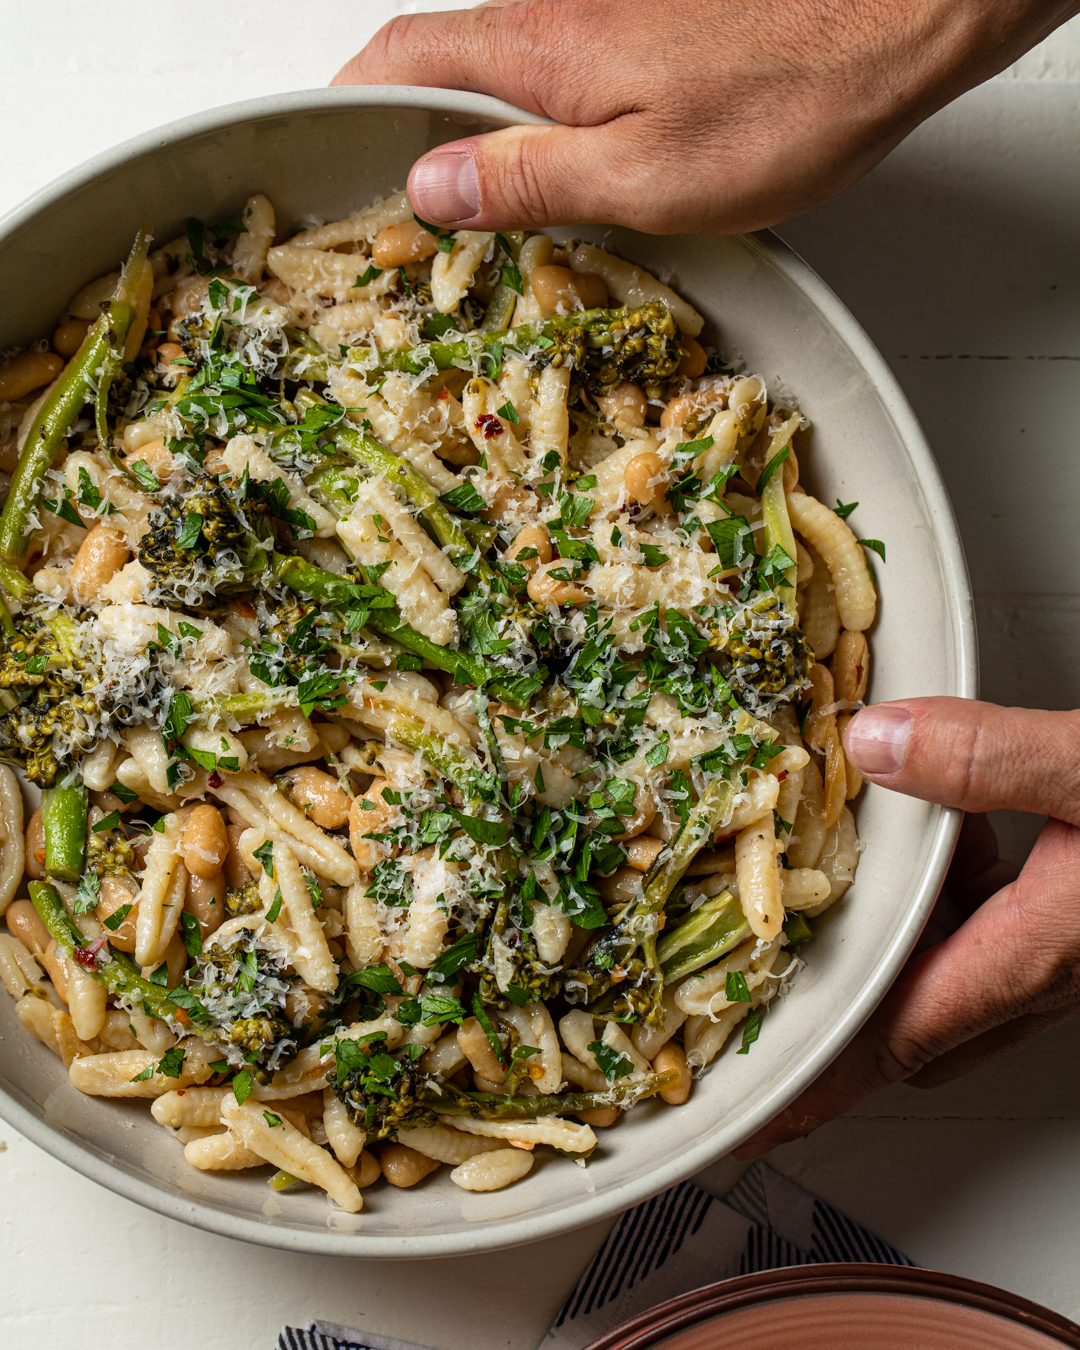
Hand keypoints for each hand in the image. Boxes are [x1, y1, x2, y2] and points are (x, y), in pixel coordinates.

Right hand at [333, 0, 1075, 231]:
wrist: (893, 21)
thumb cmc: (784, 98)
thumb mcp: (643, 176)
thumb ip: (529, 180)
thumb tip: (435, 188)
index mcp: (535, 52)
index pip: (400, 60)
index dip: (352, 107)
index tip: (329, 158)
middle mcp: (555, 18)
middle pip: (440, 62)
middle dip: (404, 126)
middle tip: (398, 205)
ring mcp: (600, 17)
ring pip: (500, 71)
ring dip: (469, 129)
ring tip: (469, 206)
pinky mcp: (644, 30)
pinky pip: (557, 74)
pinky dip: (531, 122)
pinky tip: (555, 169)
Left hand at [734, 696, 1079, 1158]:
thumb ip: (989, 759)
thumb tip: (873, 746)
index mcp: (1042, 950)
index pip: (900, 1035)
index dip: (824, 1075)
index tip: (764, 1114)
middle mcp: (1057, 967)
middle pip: (921, 1018)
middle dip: (848, 1016)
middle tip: (785, 998)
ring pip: (963, 971)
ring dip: (906, 938)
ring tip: (860, 879)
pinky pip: (1003, 927)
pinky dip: (961, 891)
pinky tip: (964, 830)